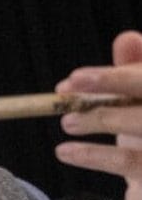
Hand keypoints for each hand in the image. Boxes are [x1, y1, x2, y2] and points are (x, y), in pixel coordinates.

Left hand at [57, 32, 141, 199]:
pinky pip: (129, 161)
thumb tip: (126, 38)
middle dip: (110, 83)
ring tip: (67, 122)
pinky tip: (65, 151)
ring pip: (141, 122)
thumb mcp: (137, 101)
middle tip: (66, 90)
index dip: (115, 74)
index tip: (74, 78)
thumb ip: (133, 70)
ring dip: (99, 118)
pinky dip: (93, 155)